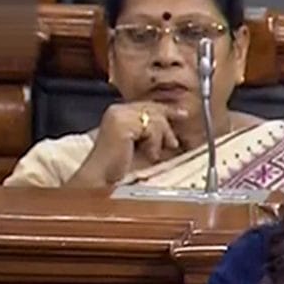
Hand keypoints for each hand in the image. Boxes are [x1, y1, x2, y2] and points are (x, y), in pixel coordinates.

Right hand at [68, 101, 187, 186]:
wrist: (101, 179)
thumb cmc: (118, 166)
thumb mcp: (139, 143)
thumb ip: (150, 131)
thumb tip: (169, 126)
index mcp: (117, 112)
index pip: (147, 105)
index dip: (166, 110)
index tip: (182, 114)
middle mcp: (116, 110)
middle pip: (153, 109)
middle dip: (166, 127)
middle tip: (173, 142)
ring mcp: (118, 116)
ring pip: (155, 119)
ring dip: (159, 140)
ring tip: (153, 154)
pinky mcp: (122, 126)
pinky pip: (151, 129)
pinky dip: (153, 144)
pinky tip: (149, 155)